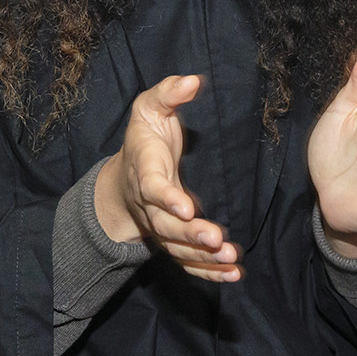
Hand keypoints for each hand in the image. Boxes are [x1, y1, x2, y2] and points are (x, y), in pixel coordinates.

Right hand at [96, 75, 240, 281]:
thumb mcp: (149, 107)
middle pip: (166, 226)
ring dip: (203, 257)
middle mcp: (150, 204)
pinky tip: (232, 275)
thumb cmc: (144, 138)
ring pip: (177, 247)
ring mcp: (160, 226)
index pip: (153, 187)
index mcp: (145, 170)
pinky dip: (207, 272)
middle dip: (190, 234)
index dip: (168, 198)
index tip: (186, 205)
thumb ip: (168, 93)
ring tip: (230, 259)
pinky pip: (187, 261)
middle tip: (216, 239)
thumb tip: (192, 80)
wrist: (124, 177)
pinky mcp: (172, 240)